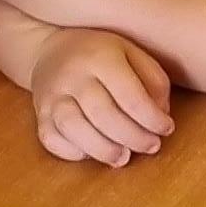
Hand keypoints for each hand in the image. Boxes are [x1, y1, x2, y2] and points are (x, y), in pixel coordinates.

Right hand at [30, 26, 173, 164]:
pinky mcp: (39, 115)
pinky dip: (73, 152)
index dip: (152, 118)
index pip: (129, 95)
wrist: (50, 49)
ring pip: (74, 128)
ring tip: (123, 157)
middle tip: (151, 147)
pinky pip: (52, 139)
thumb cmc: (101, 54)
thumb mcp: (133, 53)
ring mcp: (51, 96)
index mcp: (100, 56)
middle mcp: (72, 75)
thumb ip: (153, 82)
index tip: (167, 128)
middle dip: (132, 137)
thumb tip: (159, 116)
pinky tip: (92, 151)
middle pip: (103, 114)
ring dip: (103, 150)